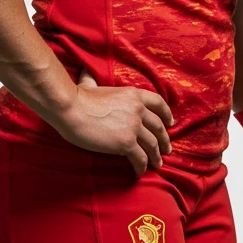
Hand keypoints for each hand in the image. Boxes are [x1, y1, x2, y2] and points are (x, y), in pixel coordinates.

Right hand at [51, 68, 172, 175]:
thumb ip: (94, 80)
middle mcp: (138, 109)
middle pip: (158, 127)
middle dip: (164, 140)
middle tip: (166, 149)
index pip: (158, 103)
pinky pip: (140, 158)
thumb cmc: (77, 97)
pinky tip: (138, 172)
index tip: (170, 123)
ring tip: (157, 164)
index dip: (166, 114)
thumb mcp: (91, 85)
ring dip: (156, 156)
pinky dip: (141, 166)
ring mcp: (134, 126)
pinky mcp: (126, 143)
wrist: (71, 109)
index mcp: (133, 95)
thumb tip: (85, 71)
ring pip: (152, 145)